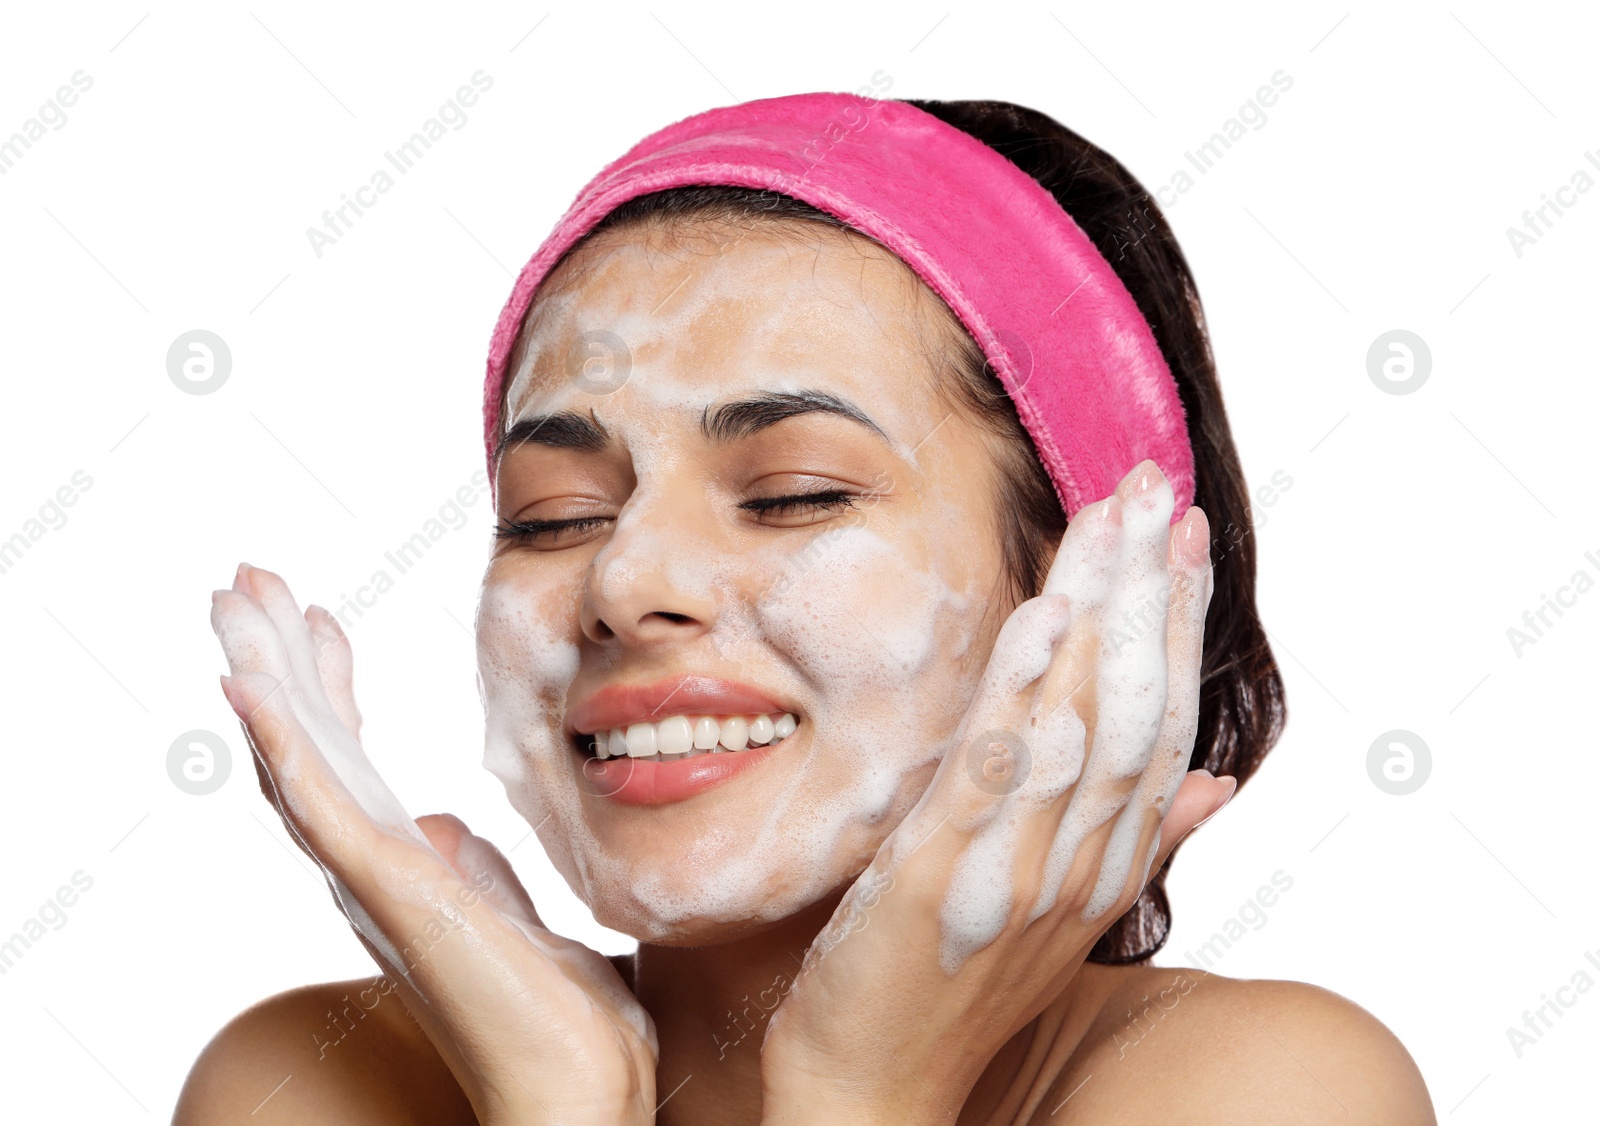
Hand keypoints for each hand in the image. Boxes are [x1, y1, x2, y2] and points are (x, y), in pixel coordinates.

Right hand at [211, 564, 657, 1125]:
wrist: (582, 1087)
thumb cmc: (562, 1018)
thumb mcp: (520, 917)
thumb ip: (477, 872)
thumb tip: (444, 825)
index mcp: (406, 871)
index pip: (352, 762)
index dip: (328, 689)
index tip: (319, 618)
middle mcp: (374, 872)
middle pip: (309, 748)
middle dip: (278, 659)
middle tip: (248, 582)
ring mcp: (375, 882)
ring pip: (297, 761)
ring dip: (263, 675)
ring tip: (236, 600)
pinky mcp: (393, 893)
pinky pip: (321, 806)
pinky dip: (282, 744)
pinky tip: (248, 687)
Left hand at [758, 460, 1233, 1123]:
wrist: (873, 1091)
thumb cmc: (953, 989)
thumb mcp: (1059, 913)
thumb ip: (1135, 839)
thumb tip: (1213, 779)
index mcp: (1103, 864)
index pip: (1160, 726)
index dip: (1176, 626)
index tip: (1181, 535)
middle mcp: (1076, 864)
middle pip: (1134, 710)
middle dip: (1146, 594)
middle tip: (1152, 487)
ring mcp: (1014, 874)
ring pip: (1081, 729)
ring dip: (1098, 619)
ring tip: (1109, 522)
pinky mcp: (939, 882)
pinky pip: (992, 778)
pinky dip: (1020, 698)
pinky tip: (1034, 623)